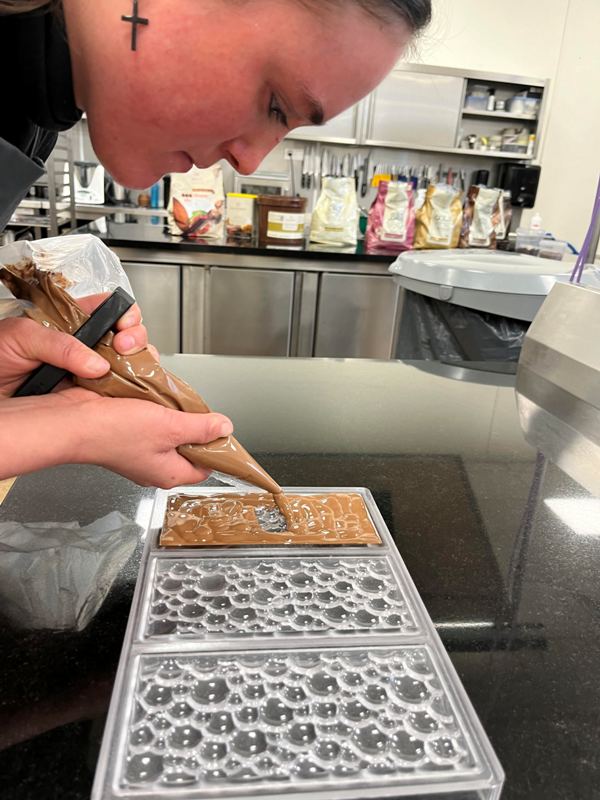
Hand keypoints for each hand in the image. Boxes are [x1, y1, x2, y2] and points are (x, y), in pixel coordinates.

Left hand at [0, 295, 154, 397]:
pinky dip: (131, 392)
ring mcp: (91, 374)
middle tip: (123, 347)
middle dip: (135, 338)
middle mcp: (86, 347)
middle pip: (128, 336)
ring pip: (130, 365)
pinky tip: (128, 390)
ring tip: (124, 370)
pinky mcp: (91, 399)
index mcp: (71, 322)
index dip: (125, 313)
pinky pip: (120, 394)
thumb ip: (59, 344)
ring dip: (137, 365)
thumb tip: (97, 362)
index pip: (110, 309)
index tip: (123, 324)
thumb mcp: (21, 337)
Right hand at [0, 389, 232, 487]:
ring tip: (169, 399)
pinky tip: (150, 396)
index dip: (215, 446)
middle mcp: (154, 465)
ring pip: (167, 429)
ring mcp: (138, 449)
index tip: (218, 426)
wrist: (73, 421)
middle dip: (191, 423)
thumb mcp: (170, 426)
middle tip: (191, 407)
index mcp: (169, 473)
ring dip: (170, 411)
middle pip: (187, 444)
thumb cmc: (114, 431)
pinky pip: (148, 418)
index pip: (206, 465)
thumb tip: (224, 428)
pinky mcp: (125, 432)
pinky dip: (151, 405)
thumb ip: (201, 428)